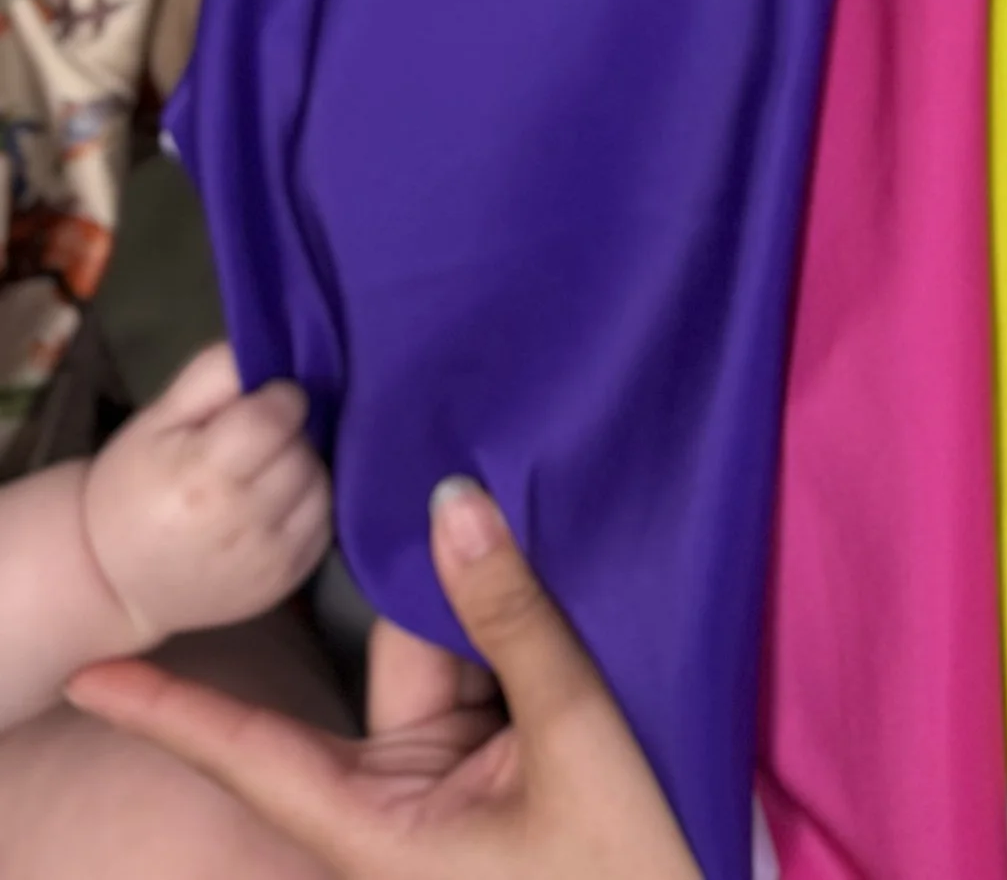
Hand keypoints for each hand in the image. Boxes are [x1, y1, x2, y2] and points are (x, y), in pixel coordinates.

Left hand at [66, 475, 700, 879]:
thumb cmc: (618, 868)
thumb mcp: (574, 740)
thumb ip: (513, 621)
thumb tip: (453, 503)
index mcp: (374, 829)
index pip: (252, 754)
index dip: (174, 711)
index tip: (91, 676)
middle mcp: (391, 804)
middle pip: (380, 666)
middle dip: (407, 581)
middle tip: (421, 466)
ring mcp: (443, 784)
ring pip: (437, 655)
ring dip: (471, 591)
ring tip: (502, 496)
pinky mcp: (492, 765)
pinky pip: (482, 669)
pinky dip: (506, 617)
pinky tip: (529, 550)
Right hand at [81, 343, 331, 652]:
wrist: (115, 580)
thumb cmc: (134, 486)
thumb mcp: (157, 418)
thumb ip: (214, 374)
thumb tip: (272, 348)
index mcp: (201, 477)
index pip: (277, 417)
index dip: (276, 399)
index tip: (259, 402)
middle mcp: (242, 523)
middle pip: (302, 449)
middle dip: (289, 434)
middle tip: (255, 443)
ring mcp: (269, 558)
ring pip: (321, 483)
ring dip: (303, 468)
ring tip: (264, 473)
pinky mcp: (288, 580)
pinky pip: (326, 520)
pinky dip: (309, 503)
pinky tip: (275, 502)